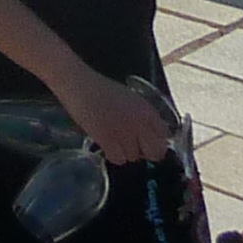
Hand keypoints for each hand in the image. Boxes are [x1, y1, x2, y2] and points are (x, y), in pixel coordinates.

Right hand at [60, 68, 176, 168]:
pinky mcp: (108, 139)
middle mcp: (140, 122)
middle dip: (145, 153)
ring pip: (134, 157)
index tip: (146, 142)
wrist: (77, 82)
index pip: (164, 137)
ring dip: (124, 152)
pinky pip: (118, 159)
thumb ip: (142, 116)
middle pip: (155, 153)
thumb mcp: (129, 99)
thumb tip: (147, 137)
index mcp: (147, 110)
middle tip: (132, 147)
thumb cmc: (100, 89)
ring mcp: (125, 132)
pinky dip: (112, 155)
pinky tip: (105, 144)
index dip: (155, 142)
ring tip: (112, 140)